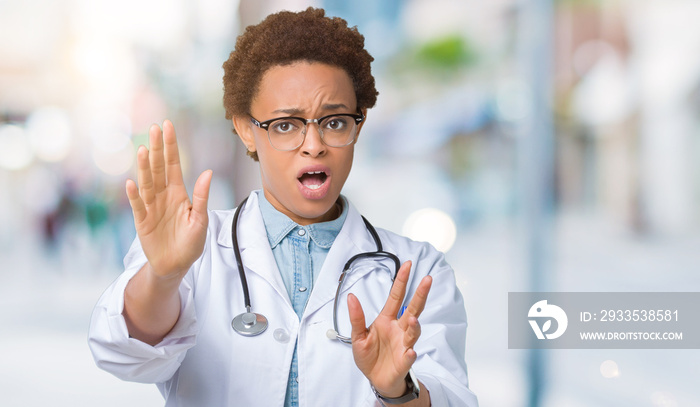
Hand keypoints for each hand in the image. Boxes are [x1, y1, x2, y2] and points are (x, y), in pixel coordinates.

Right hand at [125, 120, 211, 278]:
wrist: (176, 265)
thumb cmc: (190, 243)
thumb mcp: (200, 220)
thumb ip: (202, 197)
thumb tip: (208, 172)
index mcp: (178, 192)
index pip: (173, 164)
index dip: (171, 145)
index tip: (167, 125)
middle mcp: (163, 196)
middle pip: (159, 168)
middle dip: (157, 148)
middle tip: (155, 128)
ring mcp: (151, 207)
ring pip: (147, 183)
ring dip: (144, 167)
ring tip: (142, 150)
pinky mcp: (142, 222)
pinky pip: (138, 206)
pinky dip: (135, 196)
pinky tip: (131, 183)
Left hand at [348, 260, 432, 397]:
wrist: (376, 379)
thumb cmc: (369, 356)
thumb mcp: (357, 335)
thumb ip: (356, 317)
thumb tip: (351, 296)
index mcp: (387, 320)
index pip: (396, 296)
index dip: (401, 281)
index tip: (408, 265)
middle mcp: (399, 329)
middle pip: (412, 308)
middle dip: (420, 294)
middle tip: (427, 280)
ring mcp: (404, 344)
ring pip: (413, 332)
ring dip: (415, 326)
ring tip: (413, 319)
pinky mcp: (404, 361)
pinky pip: (409, 357)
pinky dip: (410, 354)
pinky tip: (410, 352)